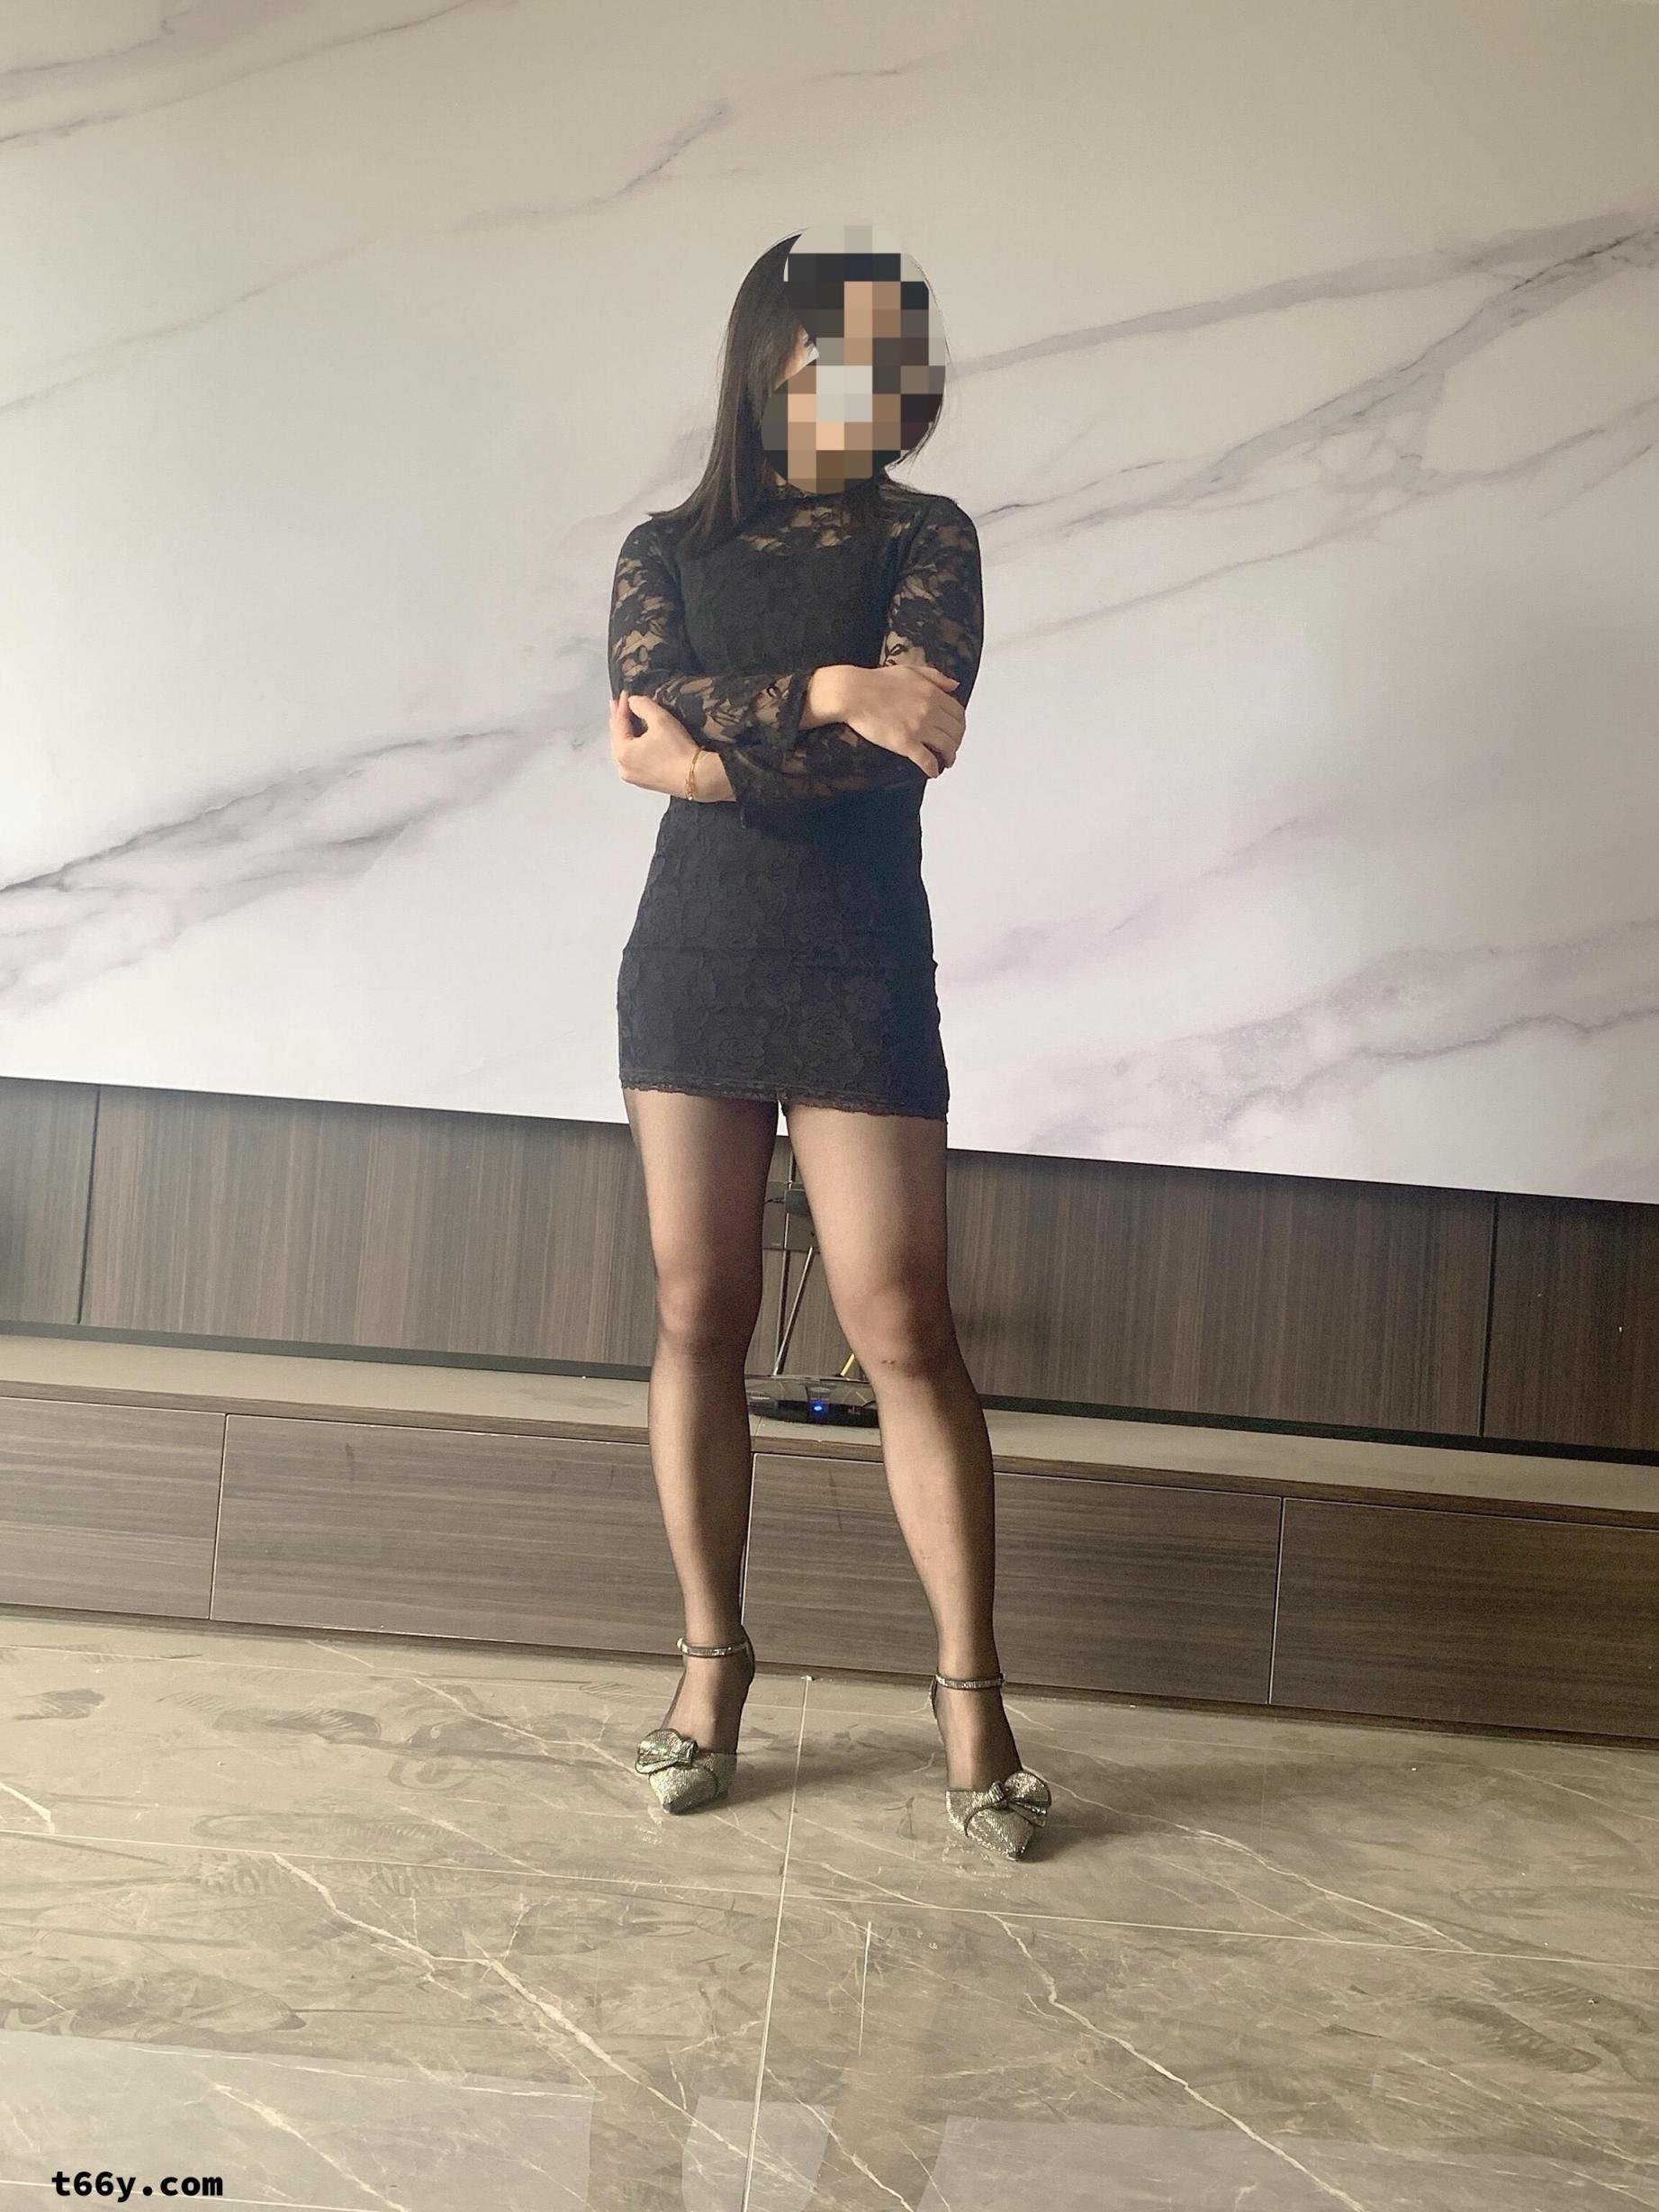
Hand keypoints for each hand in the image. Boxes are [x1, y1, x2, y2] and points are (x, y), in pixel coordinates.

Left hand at [610, 691, 731, 799]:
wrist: (698, 778)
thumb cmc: (679, 750)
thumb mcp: (660, 719)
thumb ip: (643, 705)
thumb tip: (632, 701)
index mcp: (623, 752)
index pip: (619, 723)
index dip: (622, 706)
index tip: (624, 694)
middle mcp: (623, 767)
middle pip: (617, 738)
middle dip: (619, 720)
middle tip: (617, 705)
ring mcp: (632, 777)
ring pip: (623, 750)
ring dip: (624, 734)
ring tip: (624, 720)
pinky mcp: (644, 782)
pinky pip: (632, 760)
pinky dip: (632, 747)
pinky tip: (635, 740)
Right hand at [835, 660, 964, 776]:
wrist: (853, 693)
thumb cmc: (877, 681)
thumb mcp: (911, 670)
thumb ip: (935, 677)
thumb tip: (954, 685)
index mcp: (932, 693)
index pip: (958, 713)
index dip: (960, 725)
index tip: (956, 731)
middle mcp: (930, 711)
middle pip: (956, 732)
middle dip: (957, 742)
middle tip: (952, 748)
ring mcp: (919, 728)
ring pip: (946, 747)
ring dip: (949, 757)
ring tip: (946, 761)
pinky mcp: (905, 743)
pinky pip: (926, 760)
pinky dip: (933, 768)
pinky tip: (932, 772)